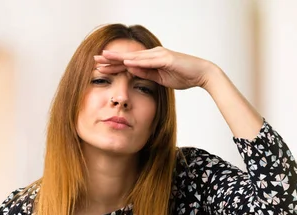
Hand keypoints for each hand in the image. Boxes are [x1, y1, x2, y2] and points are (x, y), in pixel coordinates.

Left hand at [94, 46, 216, 89]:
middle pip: (128, 56)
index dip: (113, 64)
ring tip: (104, 58)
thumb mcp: (160, 78)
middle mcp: (153, 54)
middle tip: (94, 59)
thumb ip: (146, 74)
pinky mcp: (167, 58)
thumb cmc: (183, 76)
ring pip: (135, 56)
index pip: (129, 62)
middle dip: (111, 58)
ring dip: (119, 58)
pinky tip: (125, 63)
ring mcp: (160, 54)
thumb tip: (131, 71)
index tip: (100, 67)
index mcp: (151, 59)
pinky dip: (137, 61)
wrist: (202, 74)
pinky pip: (149, 60)